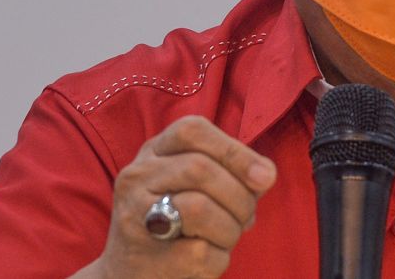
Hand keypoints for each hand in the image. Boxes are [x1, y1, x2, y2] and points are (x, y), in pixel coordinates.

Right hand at [73, 115, 276, 278]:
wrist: (128, 275)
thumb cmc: (177, 223)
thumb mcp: (196, 186)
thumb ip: (231, 173)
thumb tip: (264, 175)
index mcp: (153, 152)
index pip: (192, 130)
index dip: (234, 150)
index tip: (266, 177)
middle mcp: (136, 178)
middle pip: (200, 169)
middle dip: (240, 196)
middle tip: (247, 217)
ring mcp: (134, 218)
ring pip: (200, 208)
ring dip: (231, 229)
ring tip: (226, 238)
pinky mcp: (144, 258)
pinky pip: (201, 252)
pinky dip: (219, 259)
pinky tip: (209, 261)